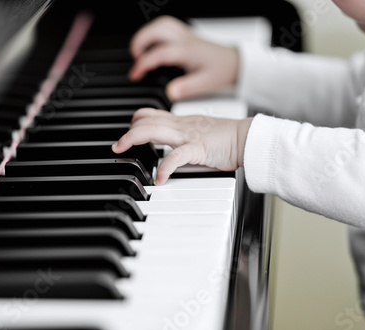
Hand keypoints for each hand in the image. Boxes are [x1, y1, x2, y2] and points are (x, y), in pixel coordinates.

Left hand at [112, 108, 252, 184]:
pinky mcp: (197, 148)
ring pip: (152, 131)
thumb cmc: (227, 138)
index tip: (127, 135)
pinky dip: (164, 168)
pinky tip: (159, 179)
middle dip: (127, 132)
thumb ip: (184, 138)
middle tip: (117, 147)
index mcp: (181, 122)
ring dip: (132, 140)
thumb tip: (172, 150)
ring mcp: (187, 135)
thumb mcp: (199, 132)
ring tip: (121, 151)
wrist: (247, 137)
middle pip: (146, 120)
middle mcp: (180, 126)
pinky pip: (176, 157)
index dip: (135, 122)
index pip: (151, 115)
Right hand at [129, 16, 239, 100]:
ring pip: (160, 24)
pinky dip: (153, 33)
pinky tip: (151, 46)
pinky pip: (165, 26)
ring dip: (146, 35)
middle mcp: (184, 39)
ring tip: (139, 51)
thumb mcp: (205, 84)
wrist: (233, 62)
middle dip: (140, 42)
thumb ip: (186, 88)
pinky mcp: (184, 35)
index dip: (144, 63)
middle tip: (134, 59)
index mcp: (187, 51)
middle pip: (157, 30)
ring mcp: (184, 34)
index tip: (135, 74)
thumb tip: (170, 92)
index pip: (159, 53)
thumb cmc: (220, 71)